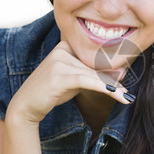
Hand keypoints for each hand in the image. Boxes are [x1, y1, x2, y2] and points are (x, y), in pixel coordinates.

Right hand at [7, 39, 132, 123]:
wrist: (26, 106)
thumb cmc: (51, 92)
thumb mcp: (76, 82)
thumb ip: (95, 75)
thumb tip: (122, 72)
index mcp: (65, 46)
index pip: (92, 56)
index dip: (109, 67)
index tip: (124, 77)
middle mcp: (61, 50)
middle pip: (94, 65)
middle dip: (112, 80)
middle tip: (127, 93)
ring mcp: (59, 61)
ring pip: (92, 73)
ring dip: (111, 87)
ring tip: (126, 97)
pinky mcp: (58, 76)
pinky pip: (86, 80)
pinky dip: (103, 87)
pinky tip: (116, 94)